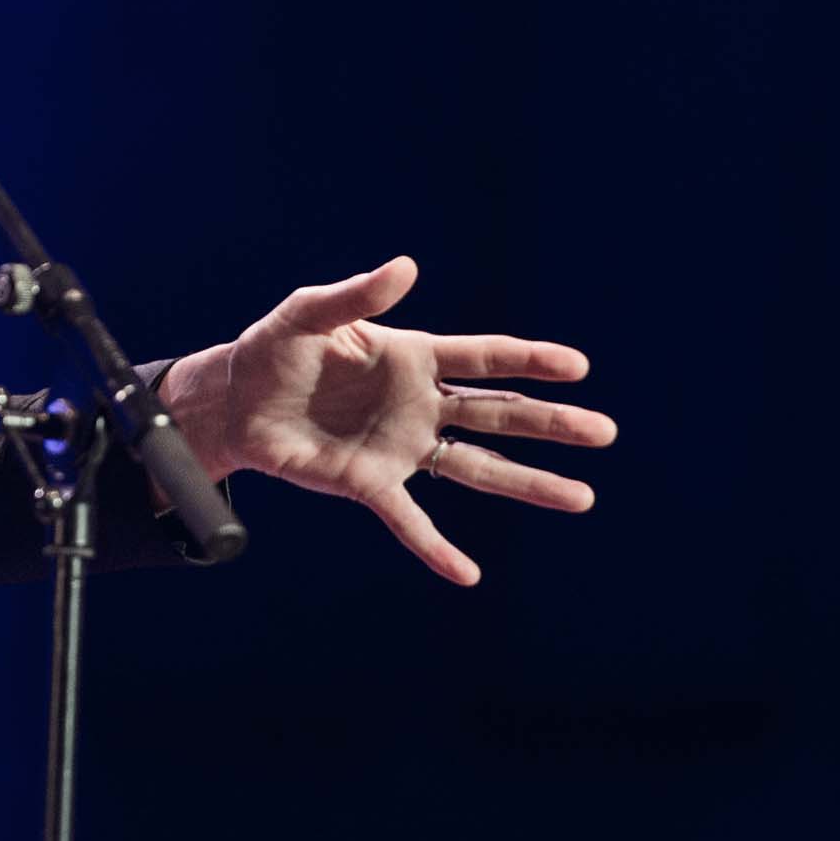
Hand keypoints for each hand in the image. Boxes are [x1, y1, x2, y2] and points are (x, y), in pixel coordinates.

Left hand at [158, 254, 614, 584]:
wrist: (234, 400)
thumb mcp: (310, 315)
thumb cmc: (274, 349)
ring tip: (583, 497)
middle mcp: (417, 405)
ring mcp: (398, 447)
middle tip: (604, 432)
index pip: (482, 358)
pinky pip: (409, 520)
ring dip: (528, 483)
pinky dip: (436, 549)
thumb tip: (406, 266)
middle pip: (497, 415)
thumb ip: (358, 296)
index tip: (577, 366)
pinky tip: (468, 574)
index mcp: (410, 358)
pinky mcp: (367, 482)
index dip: (528, 360)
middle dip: (550, 423)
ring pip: (476, 468)